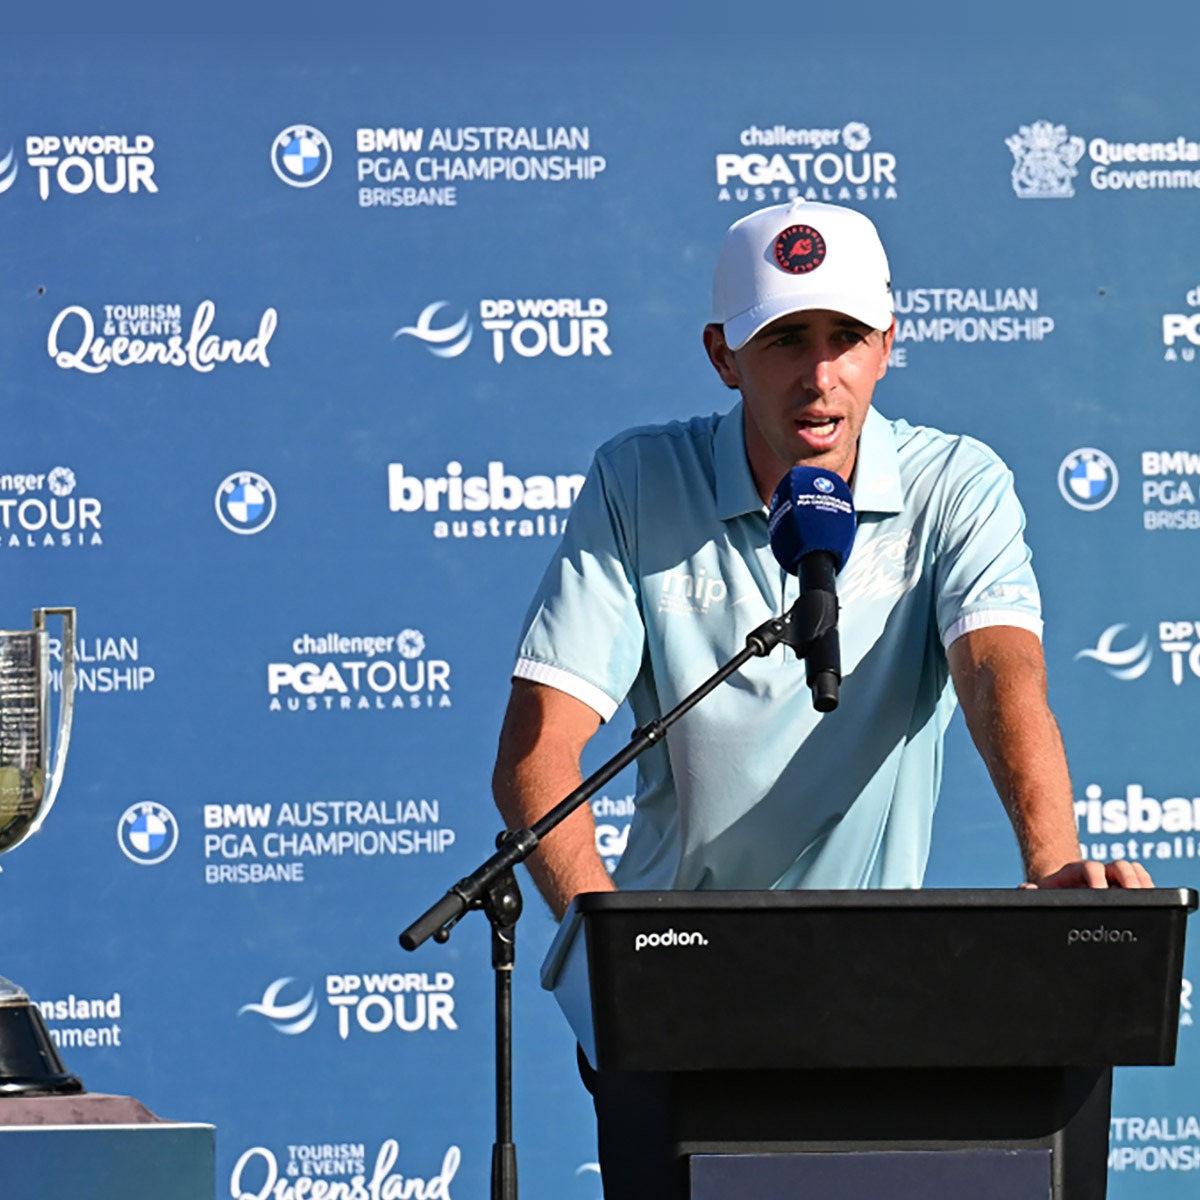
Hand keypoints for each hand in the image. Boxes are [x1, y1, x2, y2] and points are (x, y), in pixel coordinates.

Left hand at [1020, 860, 1153, 888]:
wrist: (1061, 892)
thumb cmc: (1052, 895)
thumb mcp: (1041, 894)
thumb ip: (1031, 891)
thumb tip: (1026, 888)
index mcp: (1077, 872)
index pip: (1090, 868)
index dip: (1097, 878)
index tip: (1100, 892)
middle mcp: (1098, 871)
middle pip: (1118, 866)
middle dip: (1128, 880)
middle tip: (1133, 895)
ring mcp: (1113, 877)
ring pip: (1133, 870)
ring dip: (1143, 881)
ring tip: (1149, 897)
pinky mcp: (1125, 886)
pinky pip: (1142, 878)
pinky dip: (1149, 885)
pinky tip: (1155, 898)